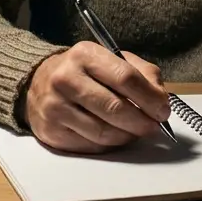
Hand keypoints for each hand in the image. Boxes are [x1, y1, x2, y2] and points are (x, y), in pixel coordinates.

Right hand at [23, 42, 169, 152]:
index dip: (150, 98)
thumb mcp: (111, 60)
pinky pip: (91, 145)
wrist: (38, 82)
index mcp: (85, 54)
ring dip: (127, 136)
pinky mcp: (51, 130)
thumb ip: (142, 74)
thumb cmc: (84, 72)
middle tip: (153, 126)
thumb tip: (160, 100)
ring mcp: (55, 106)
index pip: (126, 77)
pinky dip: (110, 144)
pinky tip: (114, 135)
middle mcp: (66, 78)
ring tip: (135, 131)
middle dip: (142, 122)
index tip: (163, 110)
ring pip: (104, 132)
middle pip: (115, 108)